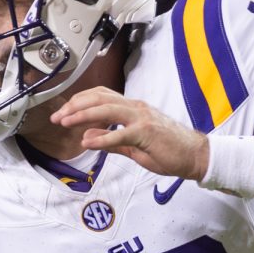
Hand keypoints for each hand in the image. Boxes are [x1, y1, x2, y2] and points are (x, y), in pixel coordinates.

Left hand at [50, 87, 206, 178]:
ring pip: (107, 109)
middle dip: (74, 106)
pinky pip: (121, 134)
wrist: (195, 156)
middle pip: (99, 98)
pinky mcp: (147, 133)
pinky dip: (102, 138)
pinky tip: (87, 142)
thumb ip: (111, 141)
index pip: (100, 96)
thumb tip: (88, 136)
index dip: (79, 102)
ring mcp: (142, 118)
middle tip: (57, 117)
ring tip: (66, 122)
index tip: (63, 113)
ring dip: (83, 115)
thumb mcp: (133, 146)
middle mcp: (136, 108)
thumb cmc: (168, 150)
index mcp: (132, 108)